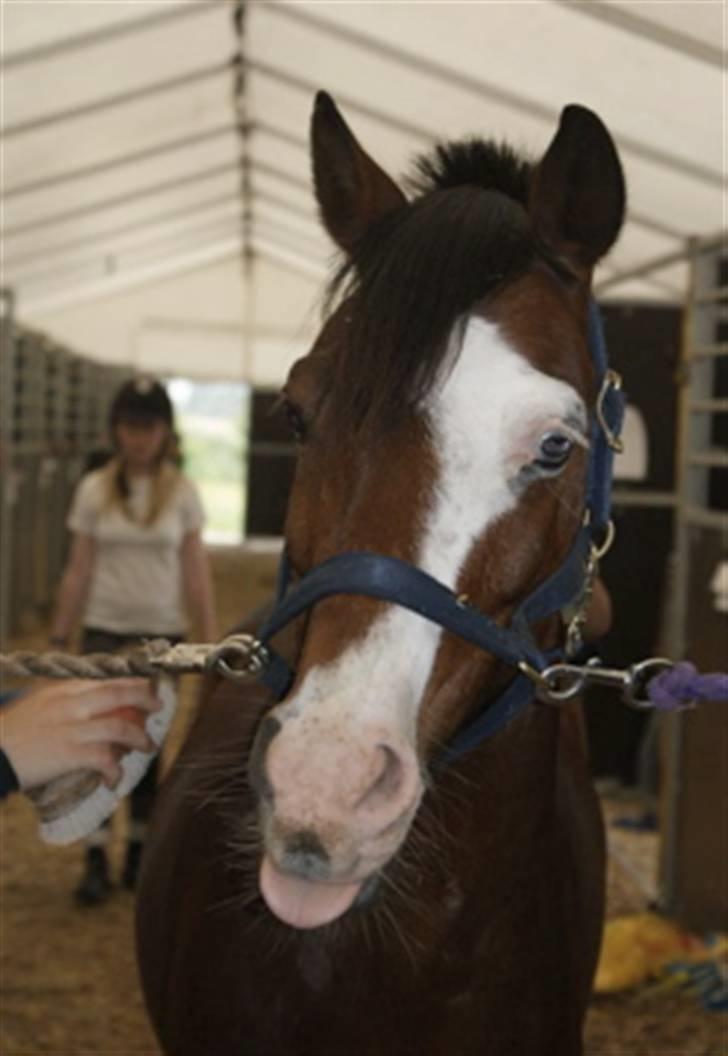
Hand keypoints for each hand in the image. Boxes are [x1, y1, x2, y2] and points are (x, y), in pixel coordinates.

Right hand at [0, 679, 160, 790]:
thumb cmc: (12, 733)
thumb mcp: (39, 704)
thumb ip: (66, 700)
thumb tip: (95, 704)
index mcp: (63, 689)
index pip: (105, 679)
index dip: (131, 682)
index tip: (147, 687)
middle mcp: (70, 703)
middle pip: (118, 693)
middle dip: (145, 698)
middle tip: (158, 707)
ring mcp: (70, 727)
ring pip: (119, 726)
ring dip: (139, 738)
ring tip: (146, 746)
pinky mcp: (68, 753)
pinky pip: (104, 758)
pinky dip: (115, 769)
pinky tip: (114, 778)